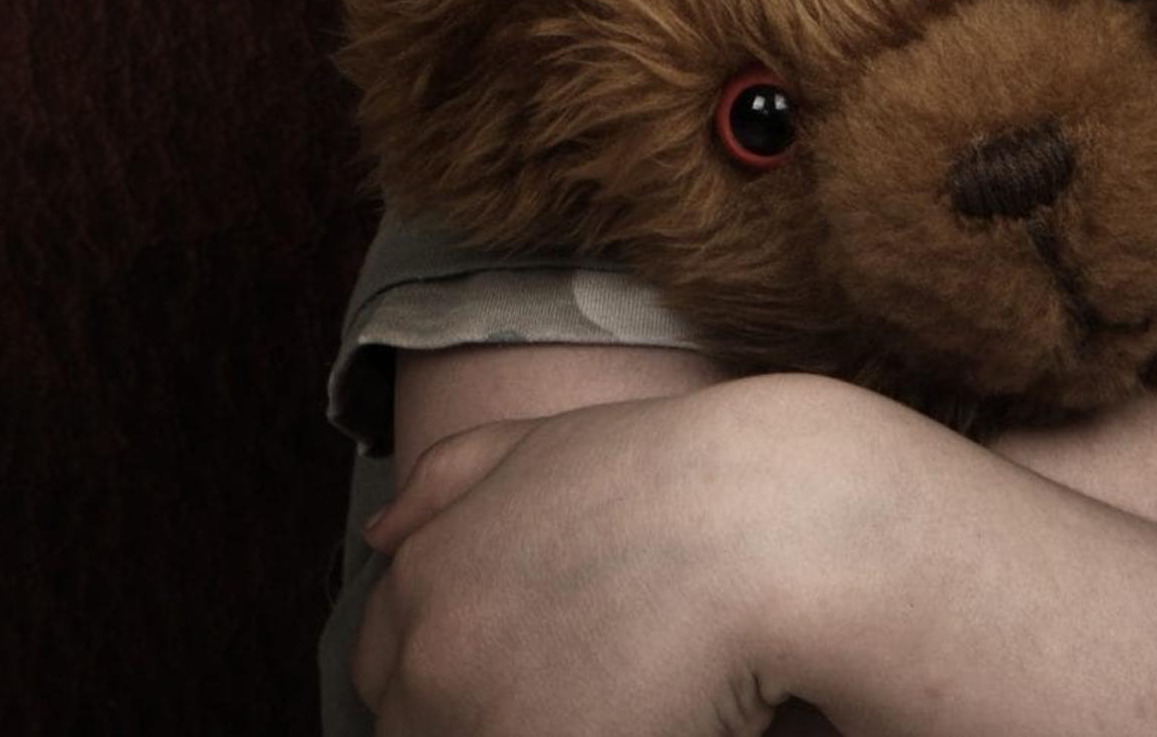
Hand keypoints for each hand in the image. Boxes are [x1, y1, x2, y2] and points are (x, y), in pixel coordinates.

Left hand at [354, 381, 829, 736]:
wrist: (774, 527)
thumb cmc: (673, 477)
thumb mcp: (540, 448)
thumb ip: (448, 483)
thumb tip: (382, 534)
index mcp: (423, 580)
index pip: (381, 669)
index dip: (442, 674)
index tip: (506, 674)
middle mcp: (435, 657)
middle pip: (413, 724)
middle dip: (467, 713)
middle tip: (563, 691)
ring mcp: (486, 723)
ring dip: (519, 724)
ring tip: (605, 700)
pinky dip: (566, 736)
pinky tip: (630, 716)